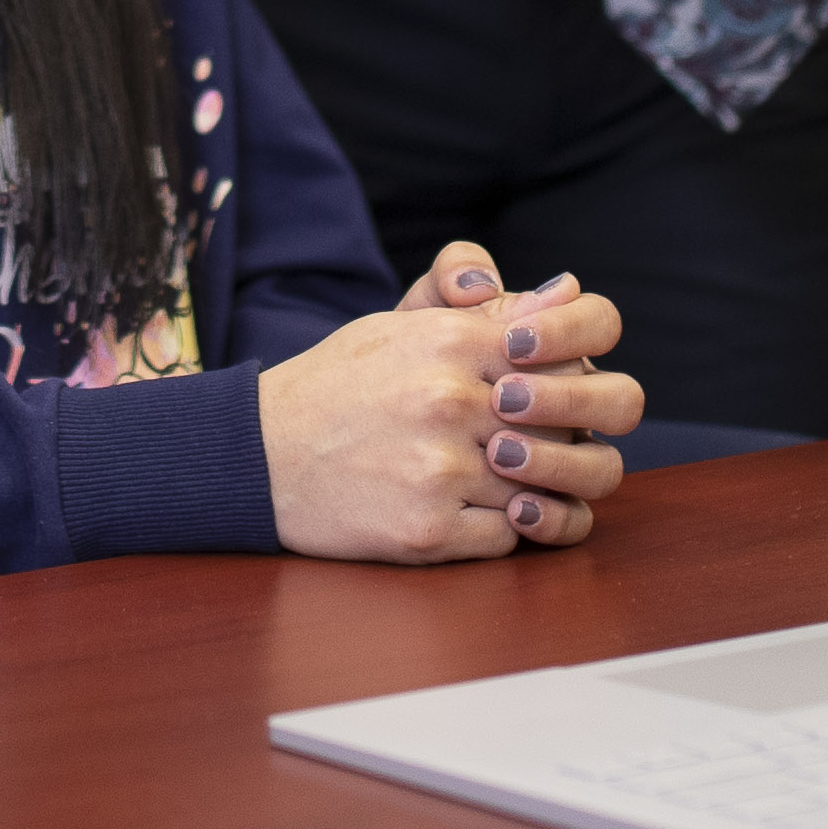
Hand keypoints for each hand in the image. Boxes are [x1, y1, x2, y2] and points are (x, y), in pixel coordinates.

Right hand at [261, 268, 643, 560]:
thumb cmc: (337, 387)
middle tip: (529, 445)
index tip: (547, 396)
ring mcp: (441, 469)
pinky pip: (509, 537)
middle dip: (557, 442)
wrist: (259, 456)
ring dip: (530, 490)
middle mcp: (449, 401)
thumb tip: (567, 291)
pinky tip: (466, 511)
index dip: (569, 382)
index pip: (564, 357)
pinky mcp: (428, 530)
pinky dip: (500, 529)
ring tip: (497, 481)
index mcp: (449, 341)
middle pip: (564, 429)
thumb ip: (485, 312)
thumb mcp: (402, 326)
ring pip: (542, 488)